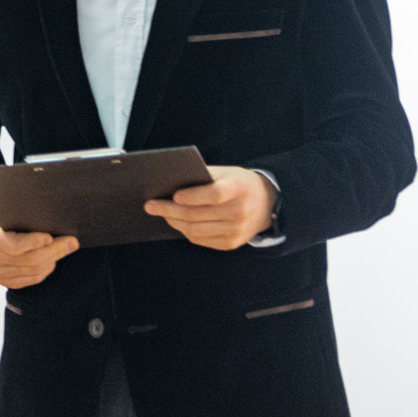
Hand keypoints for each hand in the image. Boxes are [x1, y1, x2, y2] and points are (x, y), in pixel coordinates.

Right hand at [0, 215, 78, 288]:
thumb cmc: (5, 217)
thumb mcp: (9, 210)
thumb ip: (25, 213)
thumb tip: (56, 217)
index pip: (14, 245)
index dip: (34, 242)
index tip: (51, 237)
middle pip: (28, 260)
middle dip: (53, 251)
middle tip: (71, 243)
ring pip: (33, 271)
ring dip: (52, 260)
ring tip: (64, 249)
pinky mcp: (6, 281)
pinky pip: (32, 279)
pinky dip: (45, 270)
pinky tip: (52, 260)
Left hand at [144, 166, 276, 250]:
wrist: (267, 203)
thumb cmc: (238, 183)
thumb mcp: (226, 172)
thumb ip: (202, 176)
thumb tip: (169, 182)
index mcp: (239, 189)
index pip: (214, 195)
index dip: (193, 197)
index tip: (174, 196)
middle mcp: (239, 211)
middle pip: (198, 215)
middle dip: (169, 210)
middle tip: (150, 205)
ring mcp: (236, 231)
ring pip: (195, 230)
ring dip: (173, 221)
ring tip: (160, 213)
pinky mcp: (231, 243)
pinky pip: (200, 239)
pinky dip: (184, 230)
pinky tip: (176, 221)